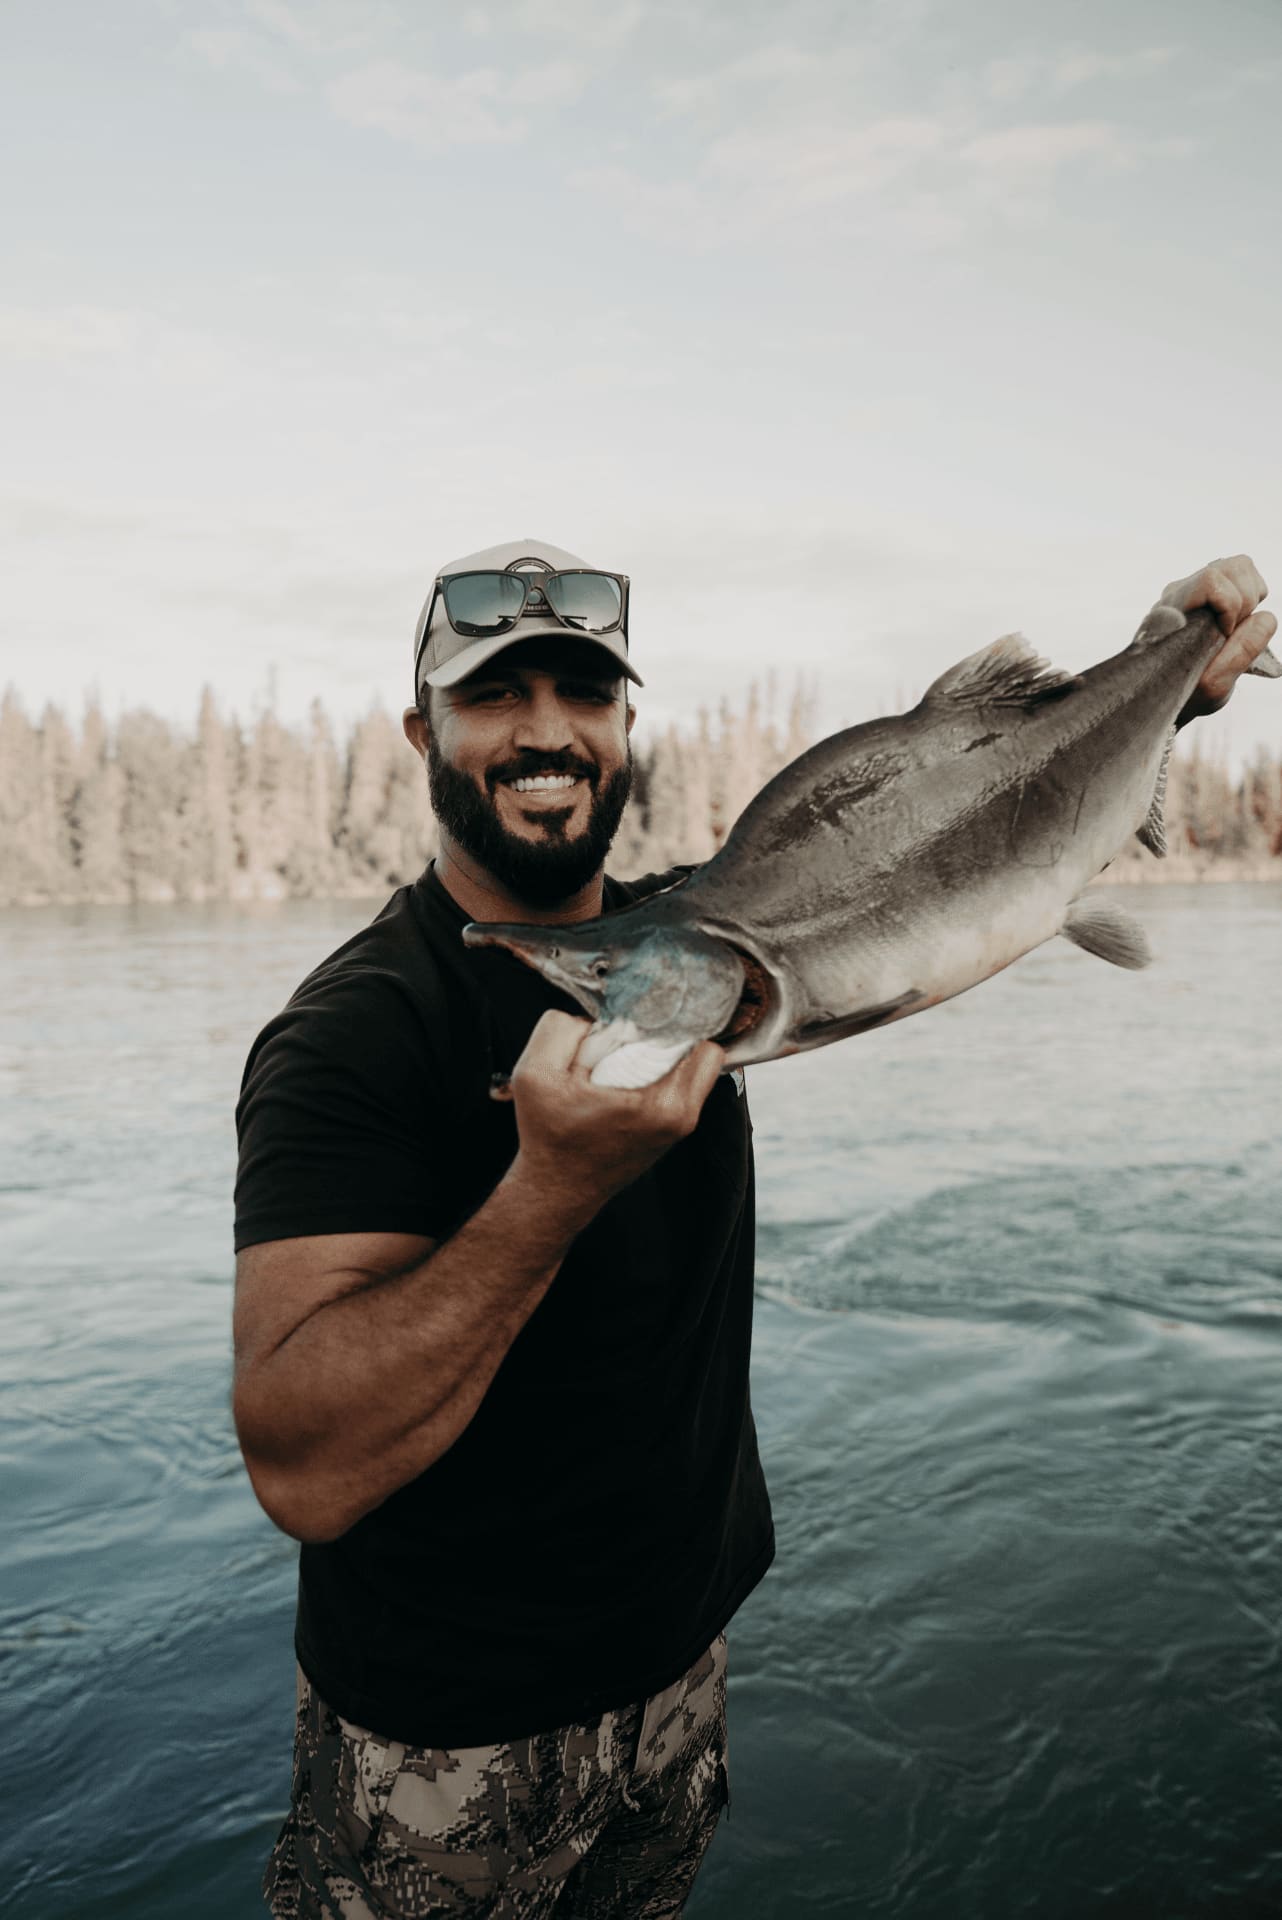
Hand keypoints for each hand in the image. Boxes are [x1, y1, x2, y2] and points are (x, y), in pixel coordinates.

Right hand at [499, 1010, 725, 1224]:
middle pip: (699, 1049)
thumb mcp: (535, 1074)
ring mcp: (681, 1125)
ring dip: (663, 1053)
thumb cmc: (548, 1137)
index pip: (696, 1040)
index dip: (668, 1018)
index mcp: (661, 1104)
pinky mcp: (673, 1129)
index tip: (636, 1020)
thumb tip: (596, 1015)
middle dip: (666, 1034)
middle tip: (627, 1040)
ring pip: (692, 1065)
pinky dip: (658, 1072)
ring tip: (622, 1061)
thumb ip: (561, 1028)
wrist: (557, 1190)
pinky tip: (624, 1077)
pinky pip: (680, 1083)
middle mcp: (682, 1116)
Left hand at [1151, 554, 1277, 721]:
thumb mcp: (1213, 684)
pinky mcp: (1207, 592)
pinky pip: (1241, 576)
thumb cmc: (1185, 692)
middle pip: (1233, 567)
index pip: (1211, 581)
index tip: (1224, 635)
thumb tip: (1264, 617)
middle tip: (1233, 631)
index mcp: (1175, 610)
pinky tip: (1238, 621)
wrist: (1164, 695)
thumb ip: (1242, 651)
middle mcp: (1181, 592)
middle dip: (1246, 600)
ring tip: (1237, 625)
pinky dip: (1250, 596)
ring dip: (1250, 596)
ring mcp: (1193, 589)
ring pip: (1239, 567)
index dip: (1231, 606)